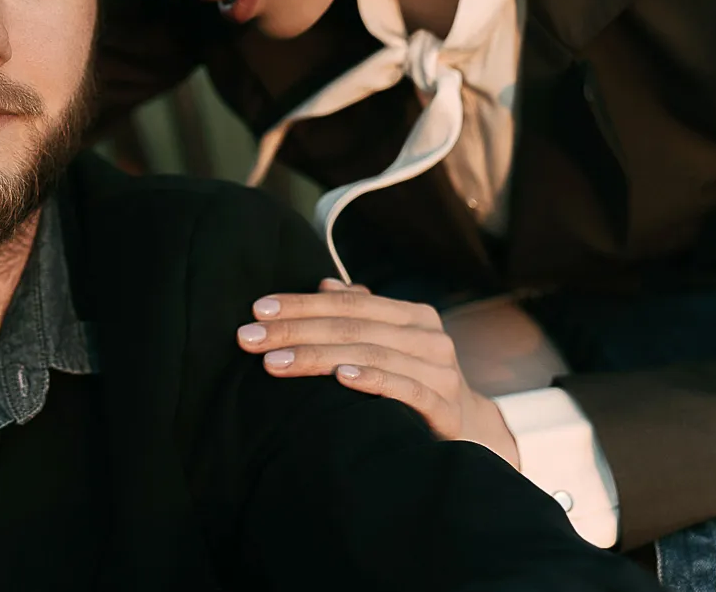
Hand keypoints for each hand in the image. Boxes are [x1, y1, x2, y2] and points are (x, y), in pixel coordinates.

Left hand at [235, 278, 518, 467]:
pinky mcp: (445, 408)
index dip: (300, 303)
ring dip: (317, 357)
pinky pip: (406, 389)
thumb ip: (359, 314)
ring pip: (371, 354)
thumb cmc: (412, 380)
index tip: (257, 310)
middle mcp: (429, 338)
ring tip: (274, 363)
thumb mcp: (387, 343)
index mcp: (412, 316)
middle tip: (249, 338)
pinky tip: (341, 378)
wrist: (466, 431)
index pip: (347, 303)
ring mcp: (441, 372)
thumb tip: (326, 285)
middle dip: (295, 330)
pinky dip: (373, 380)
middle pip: (351, 327)